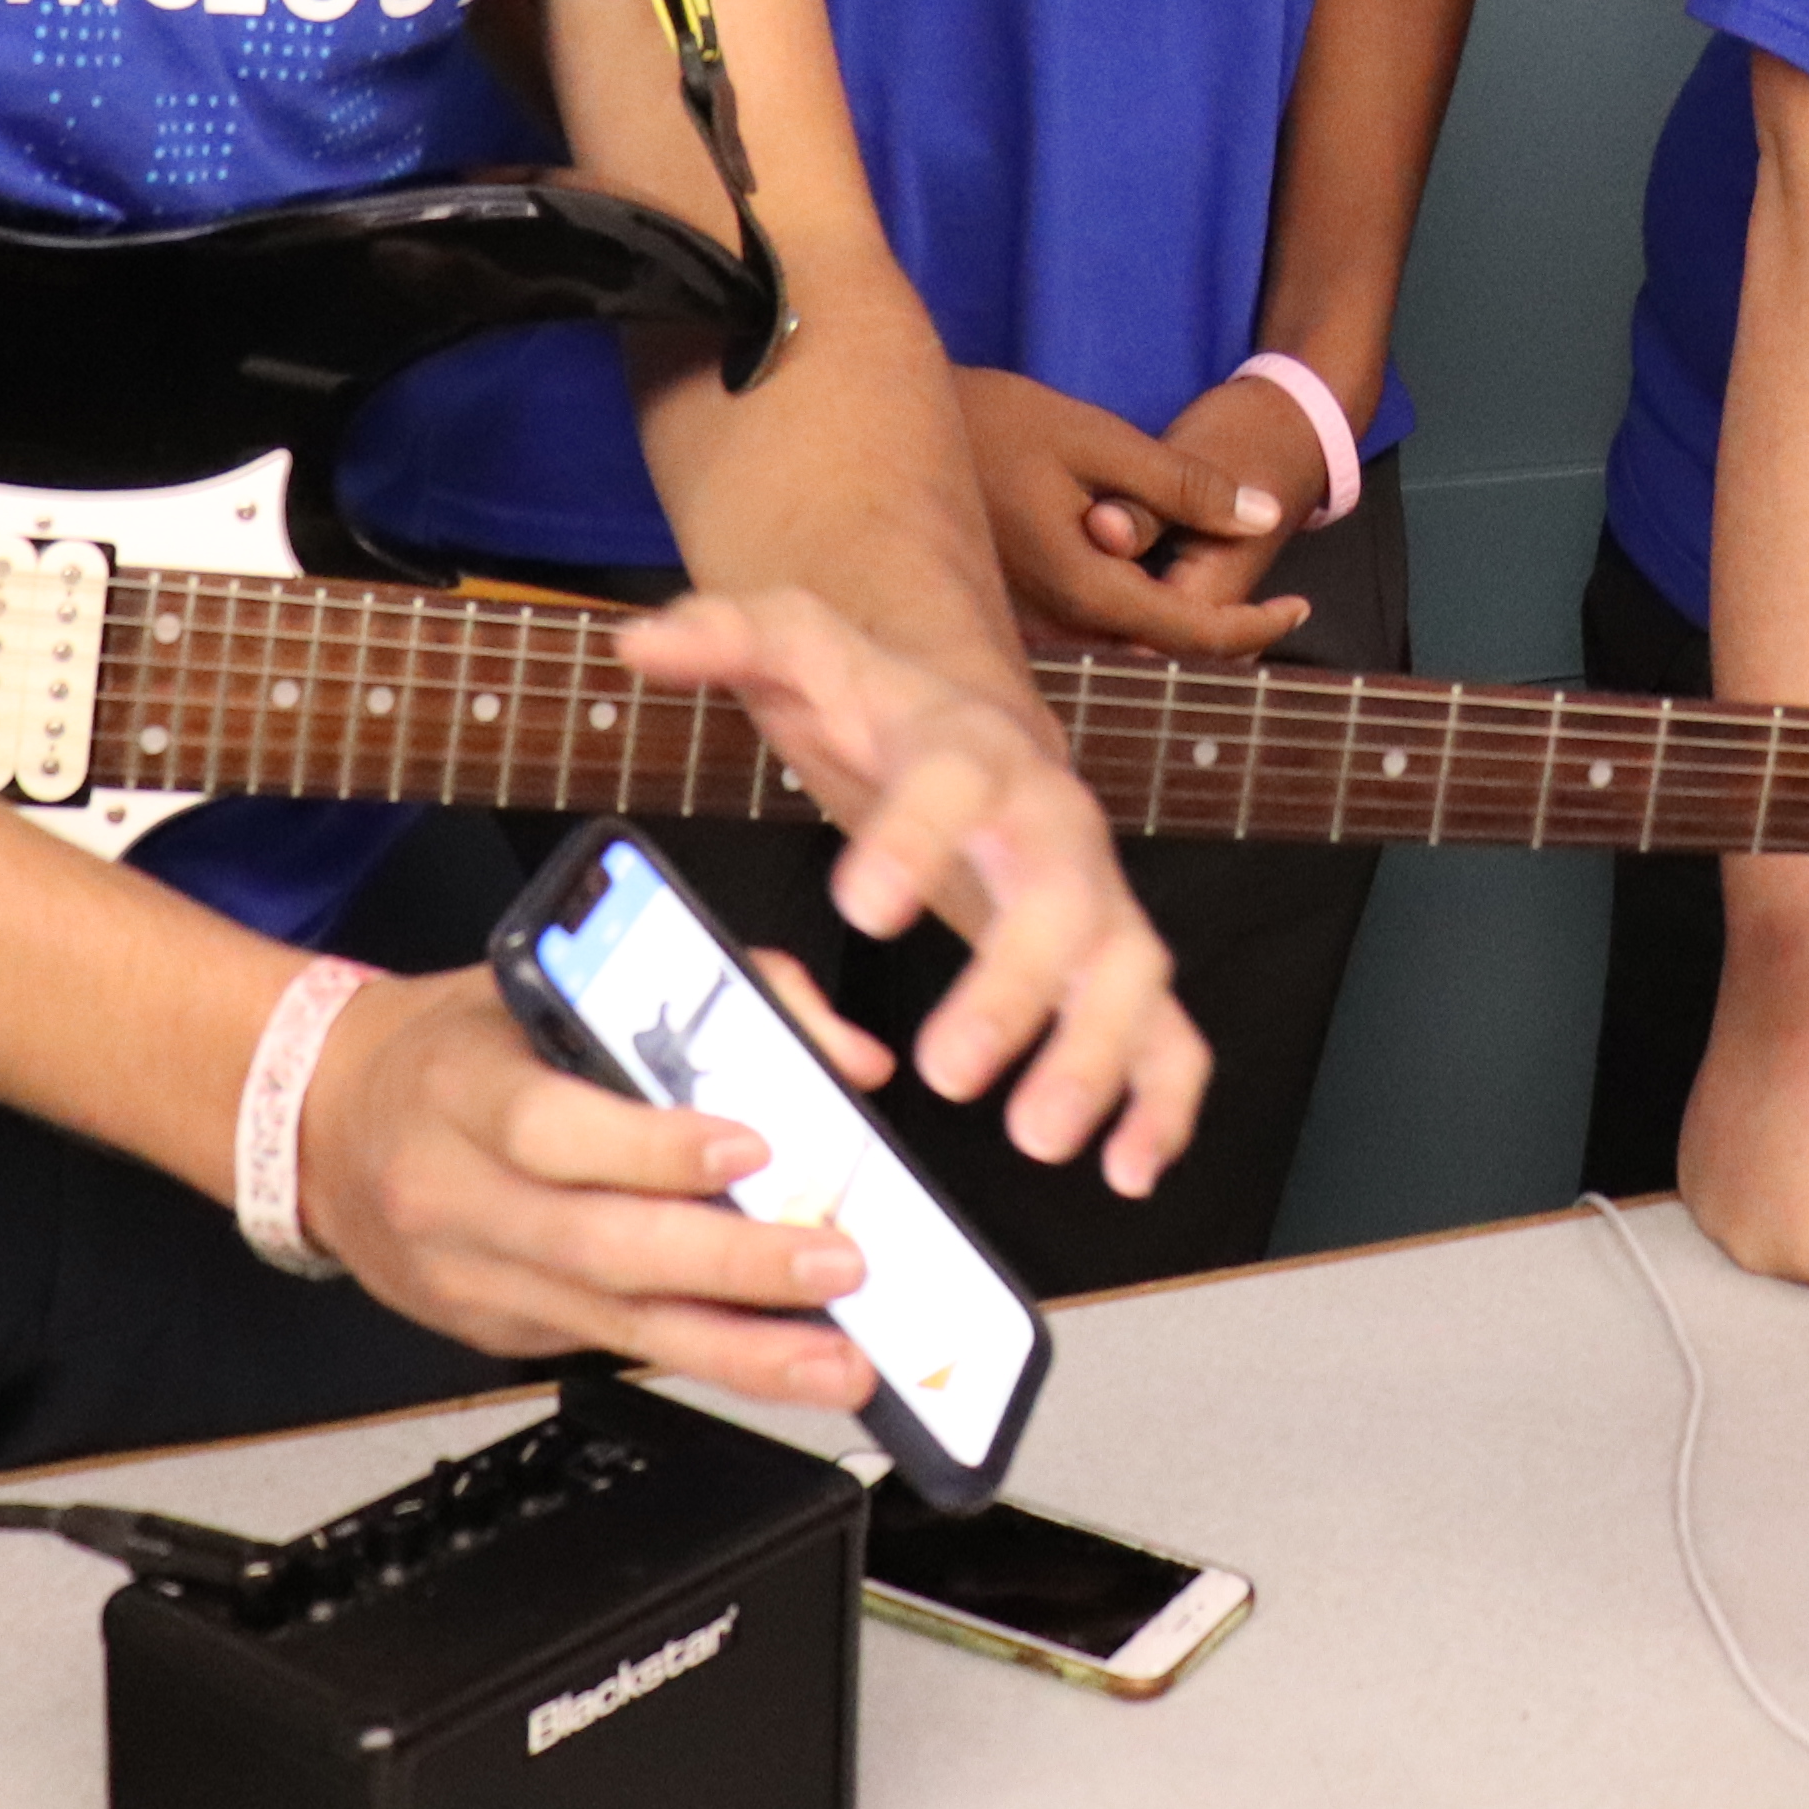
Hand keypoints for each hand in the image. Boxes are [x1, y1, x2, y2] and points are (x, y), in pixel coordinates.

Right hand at [288, 958, 896, 1398]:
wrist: (325, 1124)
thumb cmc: (460, 1045)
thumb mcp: (552, 982)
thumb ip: (707, 994)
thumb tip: (841, 1056)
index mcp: (461, 1082)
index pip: (550, 1126)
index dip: (651, 1147)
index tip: (753, 1149)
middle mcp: (453, 1188)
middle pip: (596, 1244)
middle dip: (730, 1265)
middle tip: (834, 1265)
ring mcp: (468, 1275)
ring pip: (611, 1324)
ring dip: (737, 1350)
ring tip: (832, 1362)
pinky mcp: (492, 1330)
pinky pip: (604, 1347)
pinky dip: (698, 1356)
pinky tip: (773, 1361)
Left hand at [611, 583, 1209, 1192]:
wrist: (979, 727)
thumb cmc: (884, 710)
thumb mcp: (801, 654)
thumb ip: (722, 641)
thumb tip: (638, 643)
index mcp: (966, 749)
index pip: (953, 782)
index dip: (915, 839)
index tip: (861, 903)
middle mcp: (1049, 821)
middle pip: (1062, 894)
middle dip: (1015, 985)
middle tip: (950, 1068)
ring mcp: (1097, 895)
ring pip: (1129, 968)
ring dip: (1095, 1054)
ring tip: (1037, 1137)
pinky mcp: (1118, 963)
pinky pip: (1169, 1032)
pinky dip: (1163, 1100)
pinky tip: (1128, 1168)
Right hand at [955, 366, 1315, 663]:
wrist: (889, 423)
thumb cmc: (994, 421)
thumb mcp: (1098, 438)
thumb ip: (1183, 485)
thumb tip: (1264, 517)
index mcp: (1079, 586)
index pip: (1188, 631)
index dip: (1254, 626)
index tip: (1300, 607)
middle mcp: (1049, 623)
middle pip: (1156, 648)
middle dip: (1222, 632)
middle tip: (1277, 609)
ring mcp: (1020, 622)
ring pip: (1119, 642)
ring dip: (1177, 625)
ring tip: (1233, 598)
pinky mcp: (1002, 610)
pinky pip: (1084, 628)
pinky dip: (1132, 613)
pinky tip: (1151, 578)